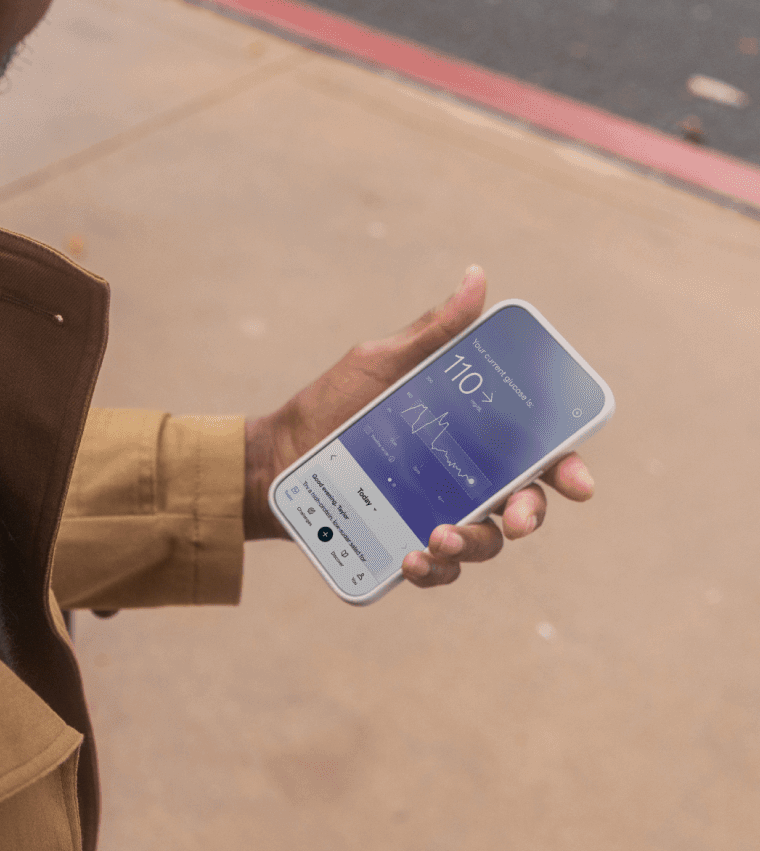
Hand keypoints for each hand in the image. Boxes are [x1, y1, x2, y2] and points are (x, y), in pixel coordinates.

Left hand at [243, 266, 595, 587]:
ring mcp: (438, 515)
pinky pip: (437, 572)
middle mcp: (465, 478)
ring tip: (438, 537)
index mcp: (472, 435)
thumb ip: (432, 332)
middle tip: (516, 518)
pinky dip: (433, 571)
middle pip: (523, 504)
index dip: (568, 468)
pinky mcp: (406, 547)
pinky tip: (413, 558)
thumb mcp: (380, 364)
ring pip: (485, 543)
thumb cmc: (331, 405)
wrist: (274, 457)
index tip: (577, 482)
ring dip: (474, 545)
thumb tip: (476, 278)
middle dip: (531, 515)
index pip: (536, 452)